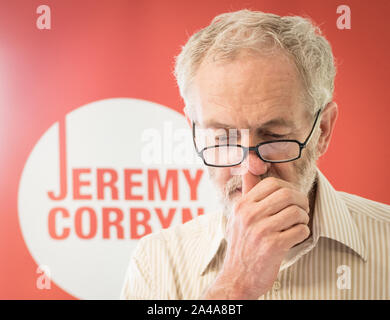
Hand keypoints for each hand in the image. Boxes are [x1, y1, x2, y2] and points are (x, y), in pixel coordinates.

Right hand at [202, 174, 309, 299]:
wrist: (236, 278)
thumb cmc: (241, 247)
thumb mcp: (237, 217)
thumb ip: (246, 193)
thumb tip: (249, 169)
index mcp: (242, 205)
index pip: (272, 183)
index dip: (288, 188)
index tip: (292, 198)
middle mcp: (249, 215)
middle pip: (287, 194)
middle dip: (301, 201)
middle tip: (302, 211)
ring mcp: (261, 230)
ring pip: (296, 212)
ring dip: (304, 219)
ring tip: (298, 225)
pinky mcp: (273, 246)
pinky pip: (300, 230)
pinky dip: (303, 233)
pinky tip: (295, 238)